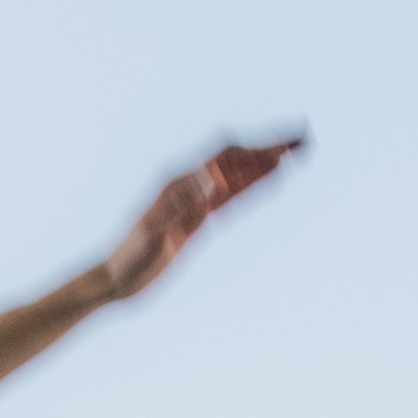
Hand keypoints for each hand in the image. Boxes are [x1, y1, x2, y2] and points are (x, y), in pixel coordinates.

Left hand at [100, 134, 304, 302]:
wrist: (113, 280)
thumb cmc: (129, 257)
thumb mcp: (156, 230)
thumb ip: (185, 203)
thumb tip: (216, 176)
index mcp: (180, 182)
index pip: (226, 156)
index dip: (257, 148)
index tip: (285, 146)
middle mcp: (190, 184)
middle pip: (237, 159)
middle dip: (270, 147)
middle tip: (303, 138)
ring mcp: (195, 201)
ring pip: (238, 177)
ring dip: (266, 164)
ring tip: (296, 154)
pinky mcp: (197, 221)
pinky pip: (230, 200)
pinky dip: (252, 187)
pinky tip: (271, 180)